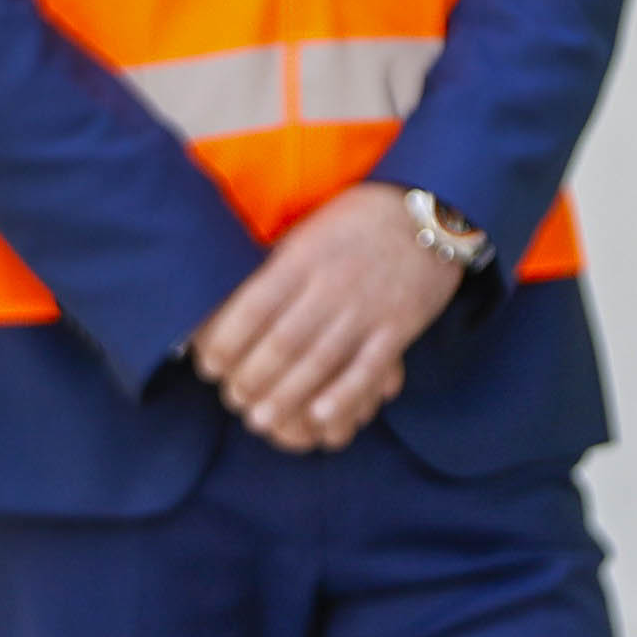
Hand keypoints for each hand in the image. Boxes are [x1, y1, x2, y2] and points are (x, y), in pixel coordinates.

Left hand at [187, 186, 465, 454]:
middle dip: (251, 378)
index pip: (254, 306)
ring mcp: (367, 308)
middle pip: (283, 342)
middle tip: (233, 398)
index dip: (226, 341)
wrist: (428, 216)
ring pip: (320, 361)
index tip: (208, 365)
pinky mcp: (398, 328)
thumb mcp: (310, 231)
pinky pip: (368, 368)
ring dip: (286, 396)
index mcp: (304, 257)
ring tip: (260, 420)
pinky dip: (343, 395)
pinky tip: (319, 417)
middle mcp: (333, 284)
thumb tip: (230, 304)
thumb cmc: (357, 222)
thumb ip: (279, 268)